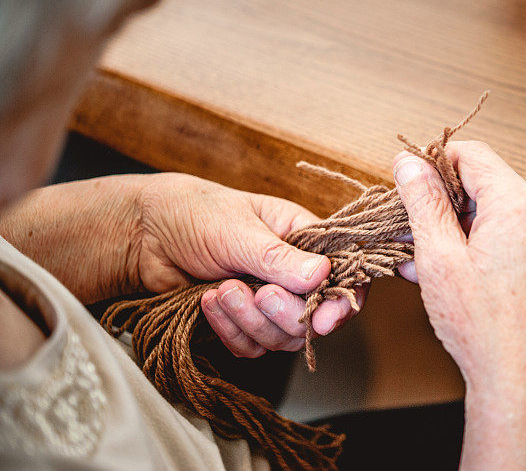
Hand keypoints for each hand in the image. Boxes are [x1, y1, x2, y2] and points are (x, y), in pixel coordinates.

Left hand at [135, 173, 366, 356]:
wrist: (144, 234)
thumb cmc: (195, 214)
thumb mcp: (238, 230)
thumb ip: (279, 257)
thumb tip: (322, 275)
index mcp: (305, 240)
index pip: (345, 274)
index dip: (342, 302)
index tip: (324, 319)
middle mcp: (293, 274)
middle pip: (314, 316)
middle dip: (284, 312)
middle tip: (259, 293)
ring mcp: (269, 301)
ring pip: (281, 337)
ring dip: (250, 321)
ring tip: (221, 290)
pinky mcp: (243, 322)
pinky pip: (251, 347)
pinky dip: (230, 331)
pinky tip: (208, 302)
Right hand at [392, 141, 525, 468]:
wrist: (516, 382)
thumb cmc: (479, 324)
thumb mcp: (438, 256)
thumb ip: (423, 201)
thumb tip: (408, 162)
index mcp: (518, 206)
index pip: (473, 153)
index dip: (434, 162)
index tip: (407, 183)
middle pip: (486, 182)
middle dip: (443, 199)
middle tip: (411, 227)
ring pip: (495, 212)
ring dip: (457, 225)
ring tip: (424, 258)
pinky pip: (510, 237)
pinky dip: (479, 244)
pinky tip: (451, 272)